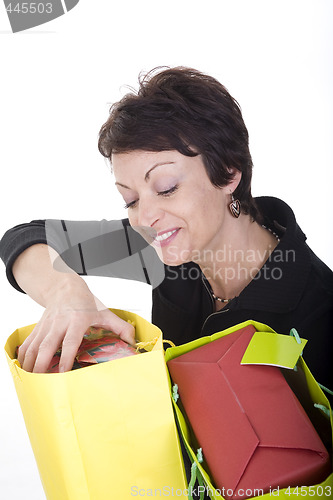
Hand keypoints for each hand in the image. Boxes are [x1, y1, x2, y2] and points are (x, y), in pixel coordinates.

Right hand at [17, 280, 134, 372]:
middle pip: (46, 346)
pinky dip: (23, 356)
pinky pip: (27, 343)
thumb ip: (120, 327)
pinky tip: (24, 368)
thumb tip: (132, 342)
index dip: (65, 357)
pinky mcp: (38, 327)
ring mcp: (46, 325)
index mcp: (77, 320)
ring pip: (34, 346)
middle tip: (41, 381)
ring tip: (31, 379)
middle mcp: (59, 323)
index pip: (70, 341)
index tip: (62, 372)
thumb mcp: (105, 312)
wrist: (66, 287)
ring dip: (30, 363)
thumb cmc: (85, 302)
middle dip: (42, 364)